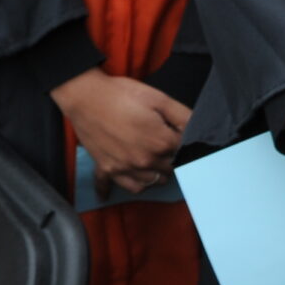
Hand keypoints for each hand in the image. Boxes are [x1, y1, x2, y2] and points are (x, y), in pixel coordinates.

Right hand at [50, 69, 189, 194]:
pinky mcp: (106, 168)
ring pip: (148, 183)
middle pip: (168, 170)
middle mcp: (144, 161)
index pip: (183, 152)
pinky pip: (117, 186)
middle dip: (171, 159)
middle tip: (166, 146)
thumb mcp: (159, 98)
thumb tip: (198, 129)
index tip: (178, 135)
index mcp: (160, 143)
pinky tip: (116, 190)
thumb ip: (182, 116)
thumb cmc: (122, 94)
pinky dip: (119, 188)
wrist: (85, 96)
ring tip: (153, 163)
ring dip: (154, 175)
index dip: (183, 142)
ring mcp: (124, 168)